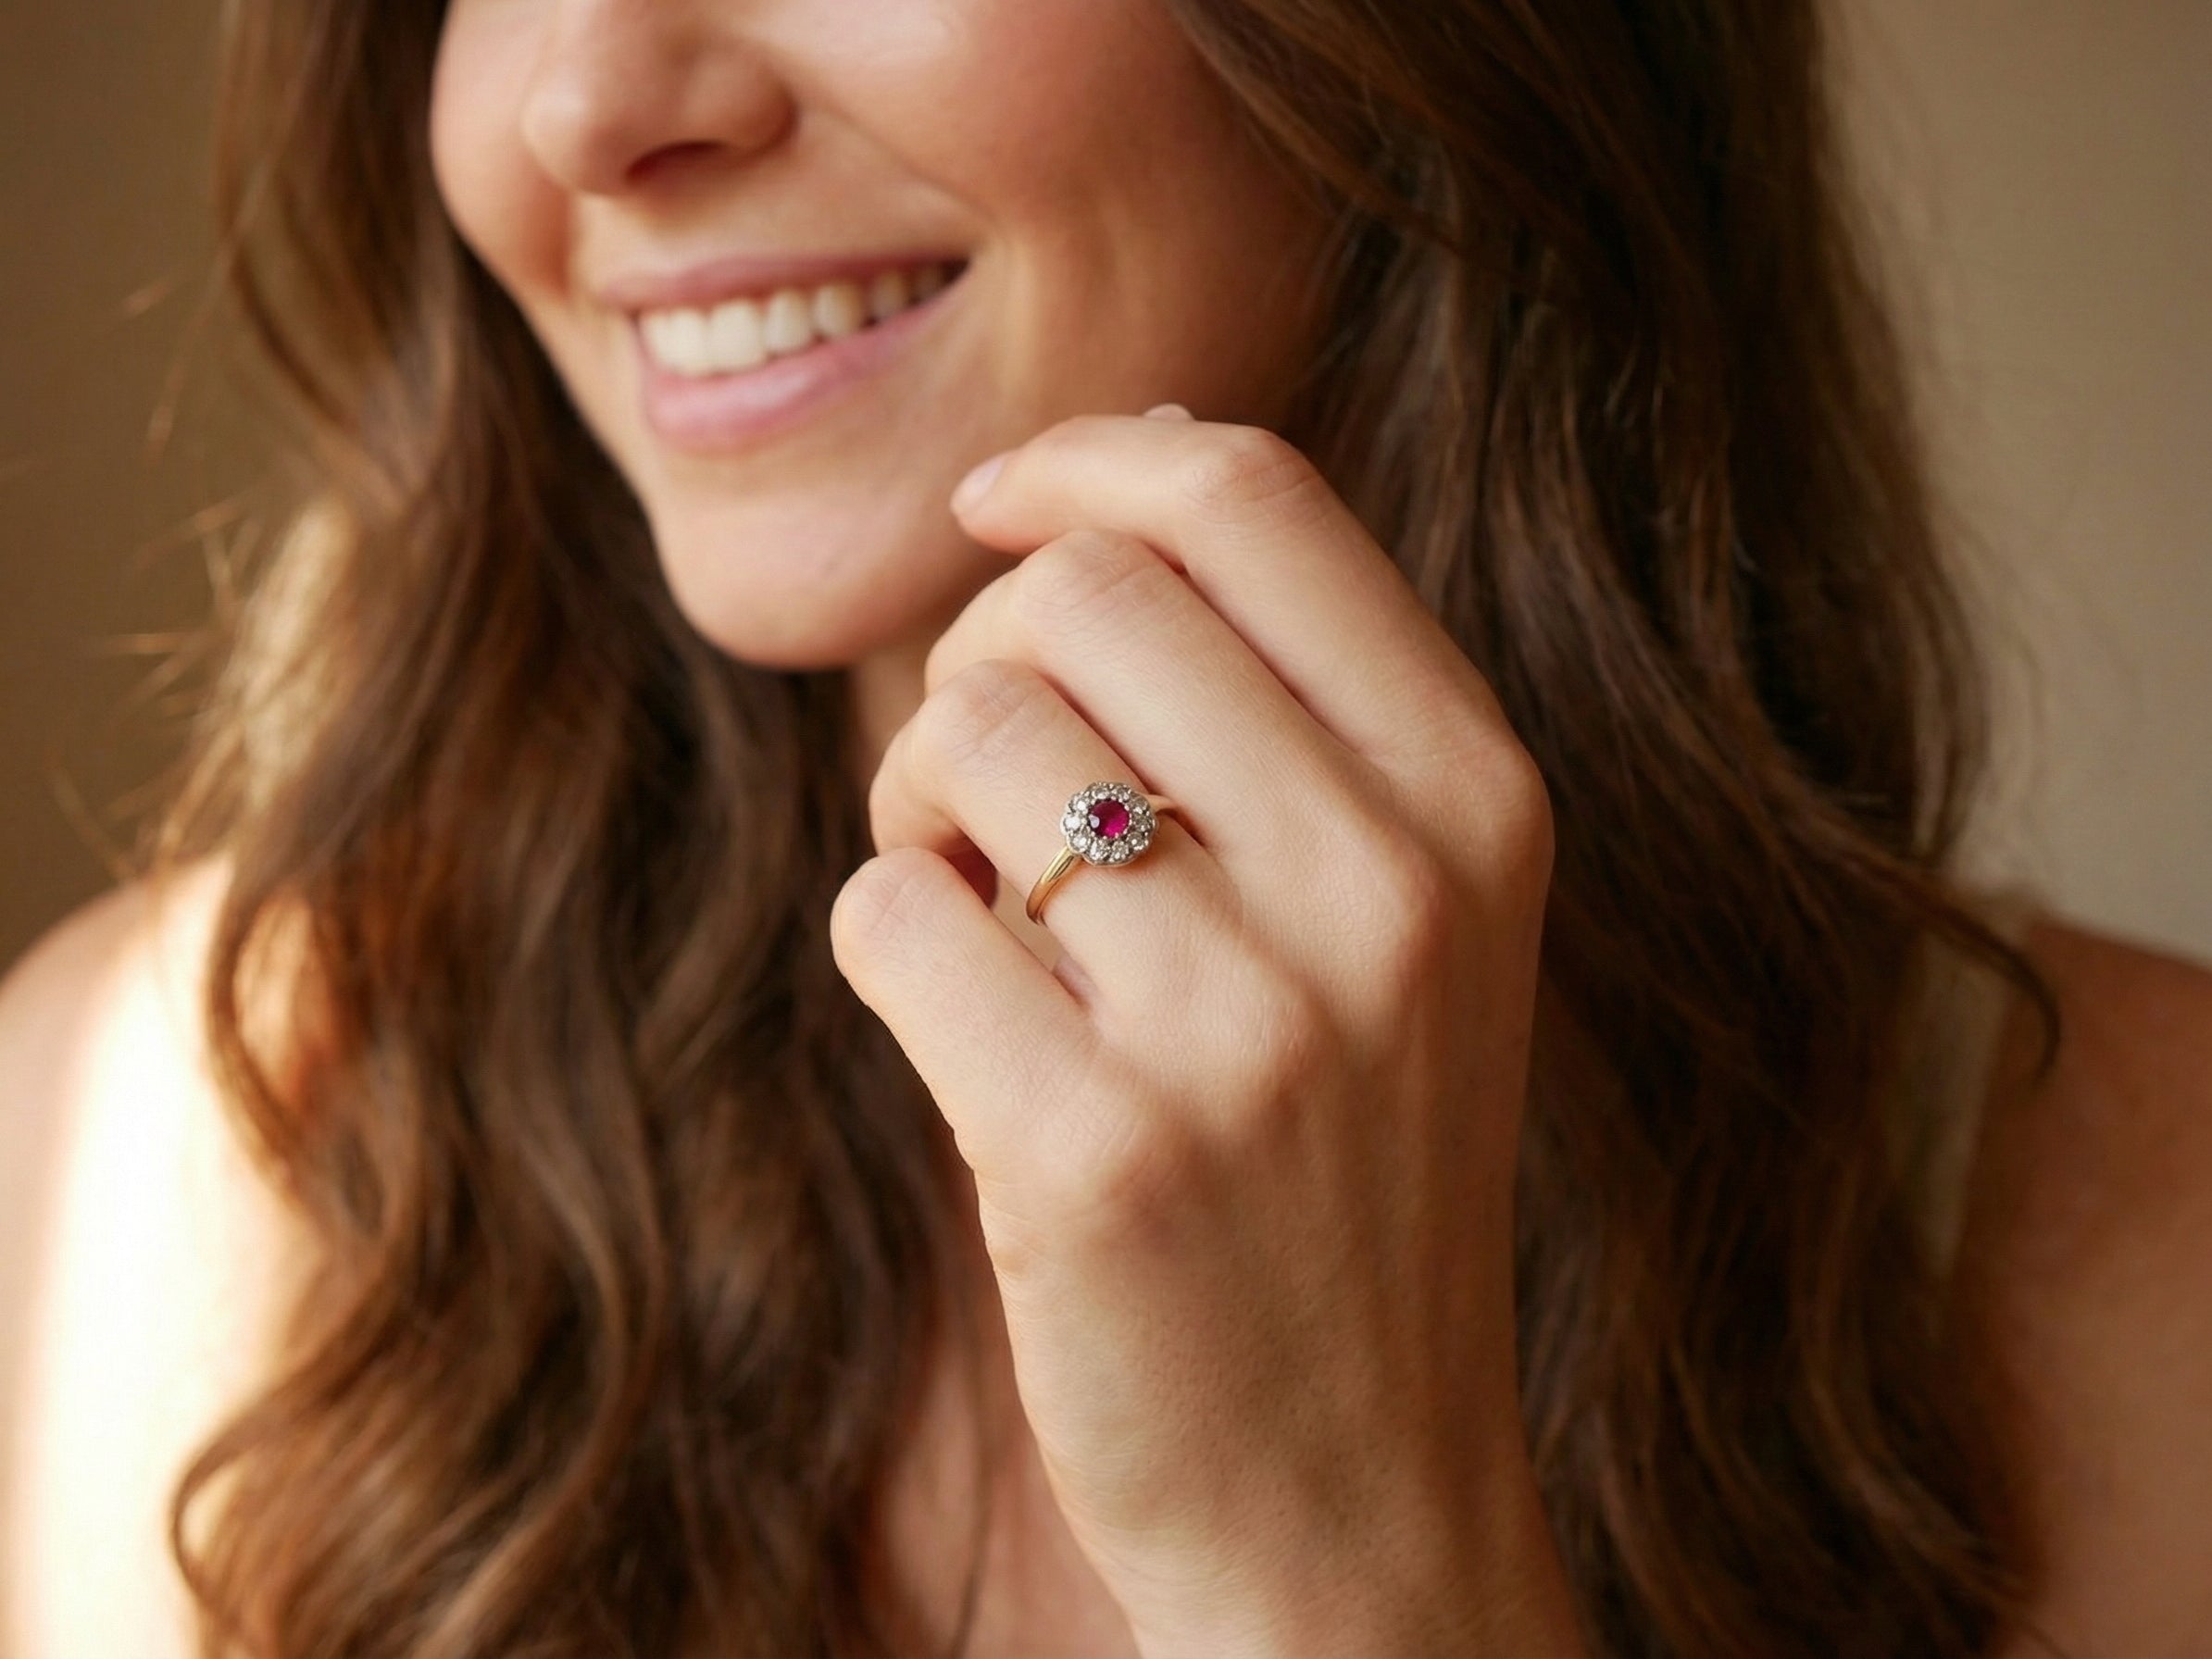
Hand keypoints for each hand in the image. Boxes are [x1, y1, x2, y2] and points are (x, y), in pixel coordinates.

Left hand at [830, 409, 1584, 1657]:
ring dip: (921, 804)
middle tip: (987, 786)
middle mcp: (1392, 889)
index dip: (1090, 459)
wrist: (1355, 1492)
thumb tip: (1088, 478)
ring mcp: (1250, 1027)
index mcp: (1481, 800)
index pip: (1254, 497)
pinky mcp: (1094, 1155)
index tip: (996, 503)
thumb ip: (1289, 707)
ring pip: (970, 740)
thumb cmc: (1340, 1166)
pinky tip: (965, 1028)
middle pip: (1082, 595)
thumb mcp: (1402, 919)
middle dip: (984, 659)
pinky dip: (888, 943)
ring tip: (977, 908)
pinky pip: (888, 911)